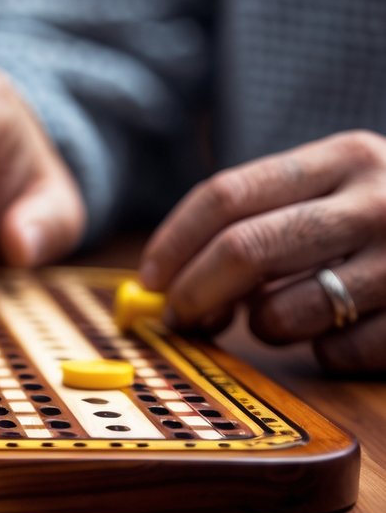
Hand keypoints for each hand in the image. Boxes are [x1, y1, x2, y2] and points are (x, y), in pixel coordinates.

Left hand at [140, 130, 385, 371]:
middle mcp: (378, 201)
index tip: (149, 281)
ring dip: (262, 328)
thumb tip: (167, 279)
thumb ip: (266, 216)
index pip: (225, 196)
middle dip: (195, 294)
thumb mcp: (344, 187)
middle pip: (244, 252)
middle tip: (185, 317)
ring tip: (283, 317)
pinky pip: (336, 355)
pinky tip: (346, 331)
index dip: (172, 245)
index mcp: (344, 157)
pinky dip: (322, 354)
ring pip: (283, 314)